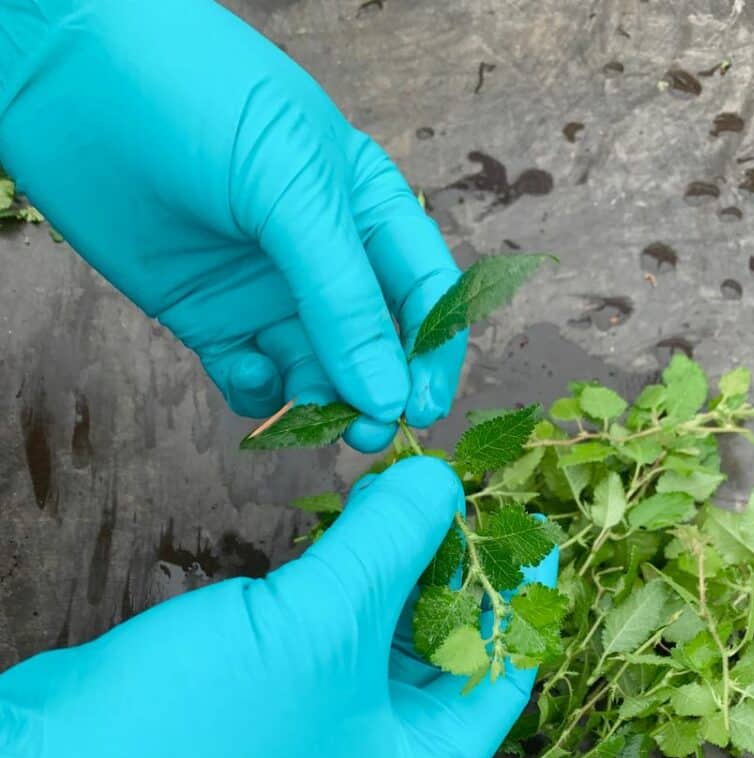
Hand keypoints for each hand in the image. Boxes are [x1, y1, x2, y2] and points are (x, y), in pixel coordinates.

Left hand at [0, 0, 464, 450]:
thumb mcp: (293, 190)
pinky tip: (243, 368)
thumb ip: (343, 297)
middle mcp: (326, 257)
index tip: (425, 406)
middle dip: (378, 392)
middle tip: (370, 432)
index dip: (432, 352)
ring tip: (313, 417)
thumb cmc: (200, 101)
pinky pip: (253, 379)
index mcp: (368, 207)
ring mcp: (268, 292)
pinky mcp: (213, 319)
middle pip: (374, 346)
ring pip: (316, 372)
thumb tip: (387, 395)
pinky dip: (257, 392)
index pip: (424, 293)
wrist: (71, 79)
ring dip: (321, 403)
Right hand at [0, 457, 557, 757]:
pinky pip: (327, 635)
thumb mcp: (321, 624)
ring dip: (392, 569)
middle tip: (457, 489)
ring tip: (406, 491)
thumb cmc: (207, 727)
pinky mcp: (263, 704)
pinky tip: (348, 523)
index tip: (524, 520)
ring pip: (380, 639)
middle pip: (443, 656)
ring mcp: (315, 737)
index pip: (501, 679)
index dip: (519, 596)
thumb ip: (393, 543)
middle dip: (452, 573)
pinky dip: (340, 582)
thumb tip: (443, 480)